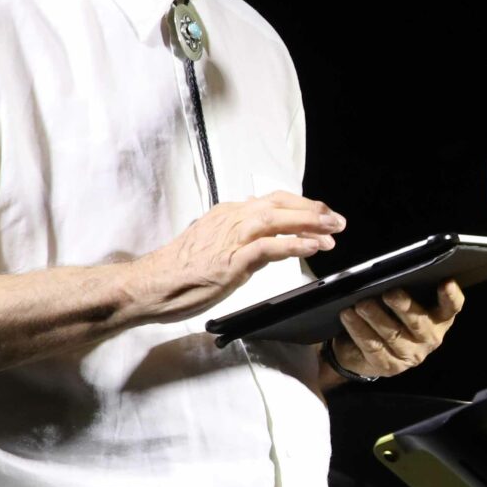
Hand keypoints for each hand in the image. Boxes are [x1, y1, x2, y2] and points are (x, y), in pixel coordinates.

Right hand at [129, 193, 344, 320]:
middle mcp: (230, 219)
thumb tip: (269, 239)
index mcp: (227, 214)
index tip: (322, 214)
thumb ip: (242, 240)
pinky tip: (312, 246)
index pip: (272, 201)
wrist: (149, 285)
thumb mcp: (215, 246)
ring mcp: (229, 238)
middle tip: (337, 221)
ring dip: (309, 223)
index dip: (301, 205)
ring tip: (332, 230)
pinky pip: (268, 247)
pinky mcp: (229, 260)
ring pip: (276, 219)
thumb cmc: (179, 271)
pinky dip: (293, 244)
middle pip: (279, 205)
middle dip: (313, 210)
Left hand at [331, 280, 464, 379]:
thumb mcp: (402, 304)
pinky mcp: (389, 366)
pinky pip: (372, 346)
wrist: (366, 352)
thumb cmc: (390, 317)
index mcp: (439, 319)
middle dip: (404, 307)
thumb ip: (405, 290)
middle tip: (389, 293)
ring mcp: (410, 355)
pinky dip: (359, 330)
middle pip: (419, 322)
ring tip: (362, 304)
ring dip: (375, 317)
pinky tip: (349, 317)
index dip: (451, 296)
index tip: (446, 282)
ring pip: (392, 335)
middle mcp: (430, 338)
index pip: (452, 307)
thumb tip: (390, 271)